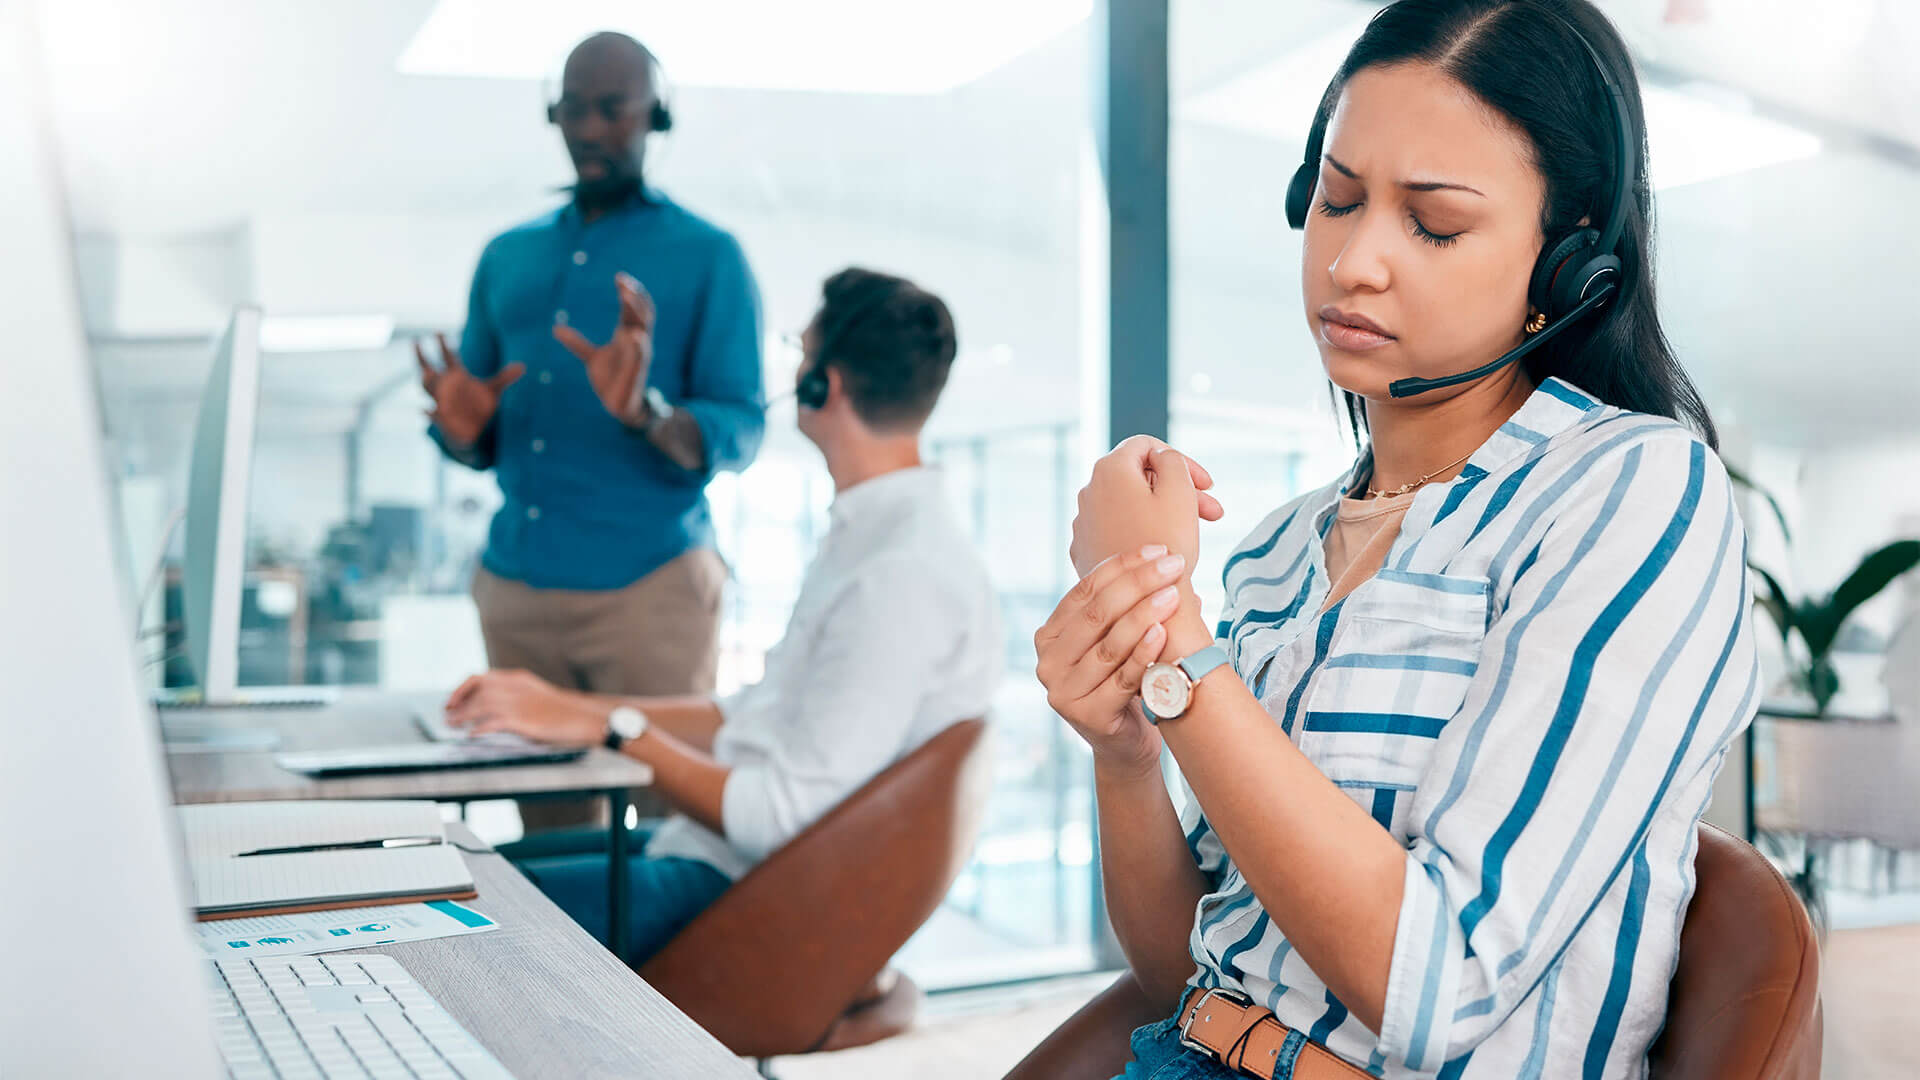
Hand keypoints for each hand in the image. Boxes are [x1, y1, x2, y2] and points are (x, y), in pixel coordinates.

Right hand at [417, 333, 523, 446]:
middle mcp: (446, 387)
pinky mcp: (442, 418)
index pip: (448, 356)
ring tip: (425, 373)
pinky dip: (430, 412)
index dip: (443, 344)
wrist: (475, 432)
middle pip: (428, 369)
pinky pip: (432, 414)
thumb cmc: (480, 408)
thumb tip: (522, 366)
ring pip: (428, 388)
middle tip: (416, 342)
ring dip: (427, 381)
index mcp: (457, 376)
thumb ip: (505, 378)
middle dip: (422, 357)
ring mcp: (441, 401)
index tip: (438, 331)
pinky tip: (425, 410)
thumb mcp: (493, 391)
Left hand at [442, 669, 604, 747]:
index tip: (452, 700)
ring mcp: (518, 703)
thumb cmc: (563, 712)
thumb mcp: (537, 696)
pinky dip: (478, 728)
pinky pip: (492, 723)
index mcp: (519, 679)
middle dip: (459, 702)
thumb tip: (490, 708)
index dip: (462, 689)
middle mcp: (516, 687)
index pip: (482, 678)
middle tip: (448, 714)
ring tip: (453, 726)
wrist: (585, 718)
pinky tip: (472, 735)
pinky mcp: (522, 720)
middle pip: (477, 690)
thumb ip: (516, 697)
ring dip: (463, 716)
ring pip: (480, 705)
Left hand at [553, 272, 654, 426]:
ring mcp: (640, 355)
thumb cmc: (609, 379)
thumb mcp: (590, 357)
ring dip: (637, 311)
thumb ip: (576, 342)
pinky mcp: (637, 371)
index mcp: (627, 335)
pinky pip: (641, 354)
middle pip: (643, 312)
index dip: (628, 292)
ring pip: (644, 328)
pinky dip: (638, 343)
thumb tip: (556, 328)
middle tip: (622, 281)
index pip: (632, 308)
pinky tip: (632, 333)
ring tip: (626, 295)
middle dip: (634, 296)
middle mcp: (637, 342)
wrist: (617, 405)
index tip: (619, 277)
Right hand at [1036, 545, 1191, 776]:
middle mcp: (1047, 662)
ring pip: (1109, 645)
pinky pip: (1122, 678)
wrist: (1127, 743)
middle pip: (1096, 614)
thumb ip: (1128, 605)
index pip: (1086, 591)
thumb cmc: (1126, 681)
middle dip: (1138, 584)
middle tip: (1173, 565)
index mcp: (1049, 636)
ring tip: (1173, 593)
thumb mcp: (1120, 639)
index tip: (1159, 551)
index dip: (1122, 567)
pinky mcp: (1087, 716)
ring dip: (1144, 614)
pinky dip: (1144, 653)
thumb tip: (1164, 560)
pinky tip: (1163, 631)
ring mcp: (1063, 691)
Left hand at [1069, 435, 1224, 578]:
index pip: (1147, 446)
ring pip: (1131, 506)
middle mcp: (1089, 492)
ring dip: (1165, 513)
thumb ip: (1173, 461)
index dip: (1182, 460)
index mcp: (1109, 470)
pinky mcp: (1086, 550)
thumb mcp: (1179, 490)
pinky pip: (1119, 530)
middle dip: (1178, 491)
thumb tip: (1161, 457)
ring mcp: (1084, 523)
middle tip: (1213, 514)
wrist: (1139, 601)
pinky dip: (1143, 532)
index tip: (1207, 486)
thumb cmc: (1164, 543)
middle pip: (1140, 479)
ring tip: (1195, 534)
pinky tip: (1165, 551)